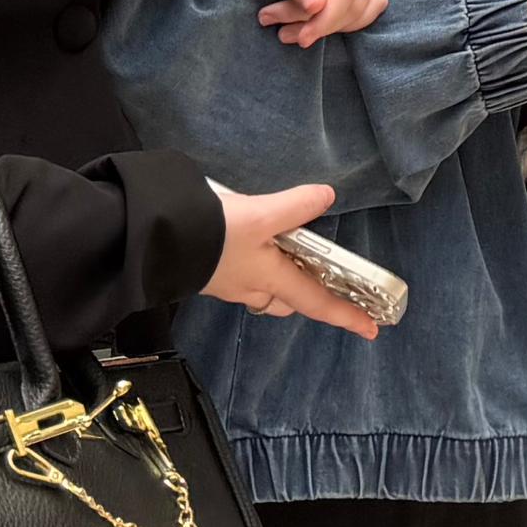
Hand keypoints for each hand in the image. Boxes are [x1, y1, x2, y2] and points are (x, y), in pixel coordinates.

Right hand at [199, 181, 377, 334]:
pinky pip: (243, 275)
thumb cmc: (210, 235)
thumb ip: (296, 206)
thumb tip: (326, 196)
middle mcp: (251, 288)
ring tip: (288, 252)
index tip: (372, 329)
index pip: (317, 302)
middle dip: (306, 293)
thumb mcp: (260, 215)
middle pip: (289, 299)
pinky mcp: (210, 272)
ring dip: (279, 278)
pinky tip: (250, 242)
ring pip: (265, 289)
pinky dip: (255, 264)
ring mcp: (228, 283)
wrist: (154, 240)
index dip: (346, 315)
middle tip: (322, 278)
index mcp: (271, 280)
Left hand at [258, 0, 383, 45]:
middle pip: (353, 1)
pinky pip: (369, 11)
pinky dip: (346, 24)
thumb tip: (316, 7)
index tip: (302, 37)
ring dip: (330, 27)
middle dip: (320, 25)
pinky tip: (320, 24)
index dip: (326, 18)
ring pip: (362, 10)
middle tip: (286, 33)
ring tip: (296, 31)